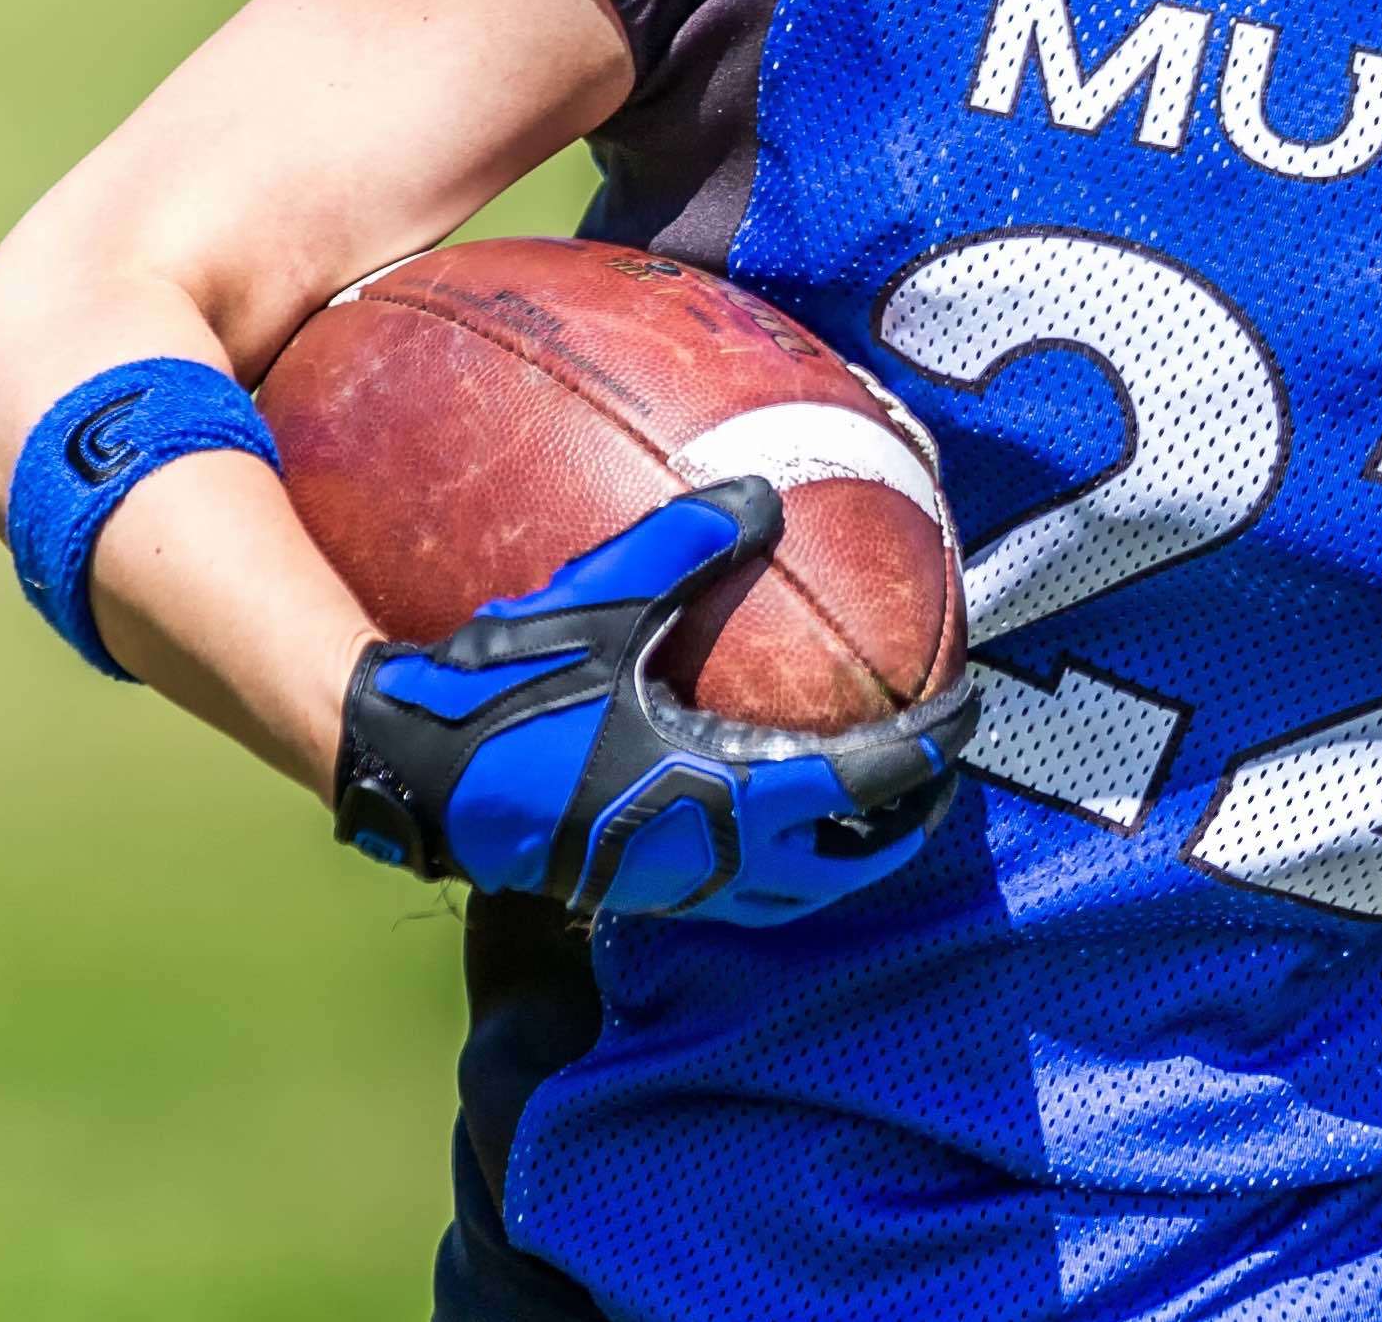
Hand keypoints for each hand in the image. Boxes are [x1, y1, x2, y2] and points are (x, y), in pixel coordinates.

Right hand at [331, 478, 975, 923]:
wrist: (413, 773)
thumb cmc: (509, 692)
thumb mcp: (605, 601)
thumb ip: (688, 544)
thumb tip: (762, 490)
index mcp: (724, 794)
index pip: (864, 782)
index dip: (930, 750)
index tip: (968, 712)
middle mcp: (711, 856)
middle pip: (847, 865)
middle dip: (905, 822)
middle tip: (939, 771)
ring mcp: (671, 884)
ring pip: (792, 893)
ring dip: (843, 853)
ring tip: (872, 802)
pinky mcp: (633, 890)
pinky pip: (737, 886)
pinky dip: (779, 857)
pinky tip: (767, 805)